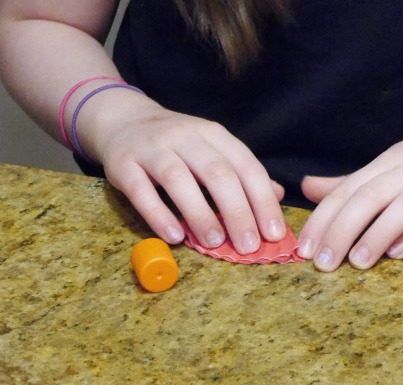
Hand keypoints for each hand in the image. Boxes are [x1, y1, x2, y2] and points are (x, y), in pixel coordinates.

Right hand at [81, 92, 285, 252]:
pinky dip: (159, 215)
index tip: (275, 233)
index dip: (263, 201)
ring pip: (179, 179)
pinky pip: (141, 191)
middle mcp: (185, 137)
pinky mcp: (122, 164)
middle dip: (237, 212)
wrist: (122, 119)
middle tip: (249, 246)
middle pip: (217, 173)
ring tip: (216, 243)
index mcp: (214, 135)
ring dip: (200, 213)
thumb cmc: (177, 143)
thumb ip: (243, 172)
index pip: (246, 166)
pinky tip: (176, 237)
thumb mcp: (213, 149)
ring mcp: (152, 148)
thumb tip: (278, 195)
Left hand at [297, 124, 402, 270]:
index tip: (303, 250)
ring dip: (378, 234)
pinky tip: (399, 253)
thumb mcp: (389, 164)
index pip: (347, 190)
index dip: (323, 219)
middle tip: (323, 263)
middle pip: (370, 197)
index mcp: (387, 163)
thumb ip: (350, 182)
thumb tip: (308, 188)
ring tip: (356, 263)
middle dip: (342, 230)